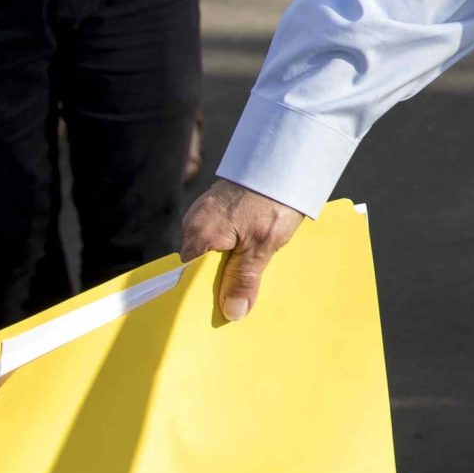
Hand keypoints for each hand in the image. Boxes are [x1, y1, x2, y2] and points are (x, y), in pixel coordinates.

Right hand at [180, 178, 305, 321]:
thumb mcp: (261, 246)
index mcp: (198, 234)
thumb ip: (244, 279)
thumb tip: (232, 312)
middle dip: (221, 279)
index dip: (203, 293)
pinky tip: (255, 250)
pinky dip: (237, 244)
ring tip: (252, 274)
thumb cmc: (272, 201)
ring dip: (232, 261)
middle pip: (202, 263)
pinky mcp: (222, 204)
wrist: (285, 159)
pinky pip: (224, 233)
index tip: (217, 309)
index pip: (189, 275)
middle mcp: (196, 222)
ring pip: (215, 248)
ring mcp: (208, 211)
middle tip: (241, 297)